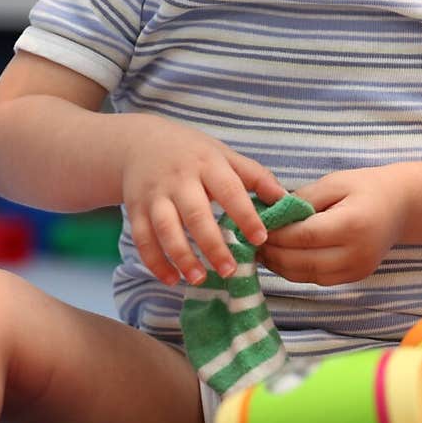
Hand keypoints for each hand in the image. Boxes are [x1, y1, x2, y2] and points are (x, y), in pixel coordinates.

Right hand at [121, 117, 285, 286]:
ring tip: (199, 278)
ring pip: (166, 229)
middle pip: (195, 214)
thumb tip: (286, 200)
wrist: (139, 142)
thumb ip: (254, 176)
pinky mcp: (136, 209)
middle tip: (230, 270)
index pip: (229, 190)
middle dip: (212, 244)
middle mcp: (179, 179)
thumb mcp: (223, 155)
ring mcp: (155, 195)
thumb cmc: (192, 153)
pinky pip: (142, 239)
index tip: (261, 238)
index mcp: (207, 164)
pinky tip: (171, 279)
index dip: (245, 215)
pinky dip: (154, 262)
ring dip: (181, 256)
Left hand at [258, 165, 409, 285]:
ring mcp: (357, 270)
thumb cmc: (366, 187)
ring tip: (260, 250)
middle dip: (272, 252)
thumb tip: (269, 215)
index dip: (275, 234)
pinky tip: (280, 257)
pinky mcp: (355, 278)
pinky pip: (316, 279)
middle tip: (250, 241)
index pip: (303, 237)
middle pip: (302, 261)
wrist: (401, 206)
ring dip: (279, 265)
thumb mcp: (334, 183)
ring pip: (306, 276)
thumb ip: (302, 200)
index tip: (255, 226)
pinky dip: (294, 271)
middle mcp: (356, 253)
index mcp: (352, 225)